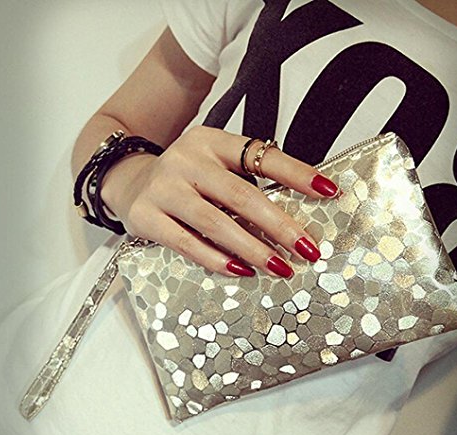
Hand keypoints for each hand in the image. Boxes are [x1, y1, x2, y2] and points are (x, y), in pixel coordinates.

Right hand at [100, 125, 338, 277]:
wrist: (128, 180)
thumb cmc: (184, 178)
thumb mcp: (213, 165)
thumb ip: (244, 181)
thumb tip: (293, 215)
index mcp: (211, 141)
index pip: (262, 155)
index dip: (297, 174)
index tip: (328, 192)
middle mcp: (187, 160)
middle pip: (242, 195)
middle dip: (280, 225)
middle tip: (308, 248)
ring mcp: (164, 188)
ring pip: (216, 222)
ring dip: (253, 248)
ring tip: (281, 267)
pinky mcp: (146, 217)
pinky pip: (187, 242)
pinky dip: (216, 259)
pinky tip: (240, 271)